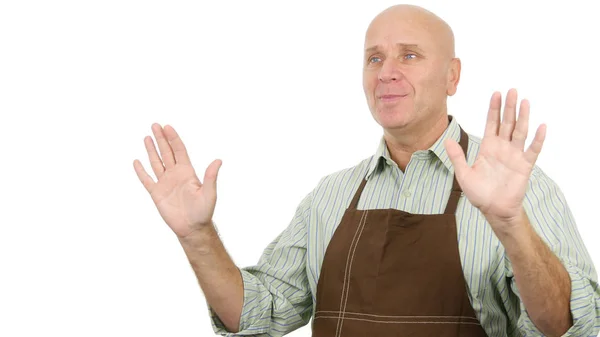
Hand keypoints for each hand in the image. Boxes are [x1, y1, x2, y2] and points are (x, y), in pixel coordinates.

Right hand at [133, 123, 221, 237]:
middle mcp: (175, 175)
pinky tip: (137, 161)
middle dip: (161, 138)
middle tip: (155, 124)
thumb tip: (218, 160)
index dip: (173, 139)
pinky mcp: (156, 194)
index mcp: (187, 172)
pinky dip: (141, 171)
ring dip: (151, 150)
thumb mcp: (209, 193)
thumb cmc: (204, 211)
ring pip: (156, 162)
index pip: (179, 151)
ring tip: (147, 137)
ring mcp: (165, 183)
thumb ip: (211, 176)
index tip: (167, 127)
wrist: (192, 228)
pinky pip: (147, 180)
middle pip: (166, 152)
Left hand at [444, 89, 545, 230]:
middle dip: (509, 107)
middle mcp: (503, 148)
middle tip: (512, 90)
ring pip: (520, 132)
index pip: (492, 123)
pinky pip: (532, 150)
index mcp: (488, 147)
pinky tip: (541, 127)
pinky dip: (537, 139)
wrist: (493, 210)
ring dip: (523, 117)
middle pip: (507, 123)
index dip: (494, 109)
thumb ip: (457, 156)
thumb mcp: (463, 174)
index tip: (496, 94)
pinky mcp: (524, 166)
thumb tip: (447, 139)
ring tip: (525, 102)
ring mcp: (515, 155)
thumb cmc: (479, 193)